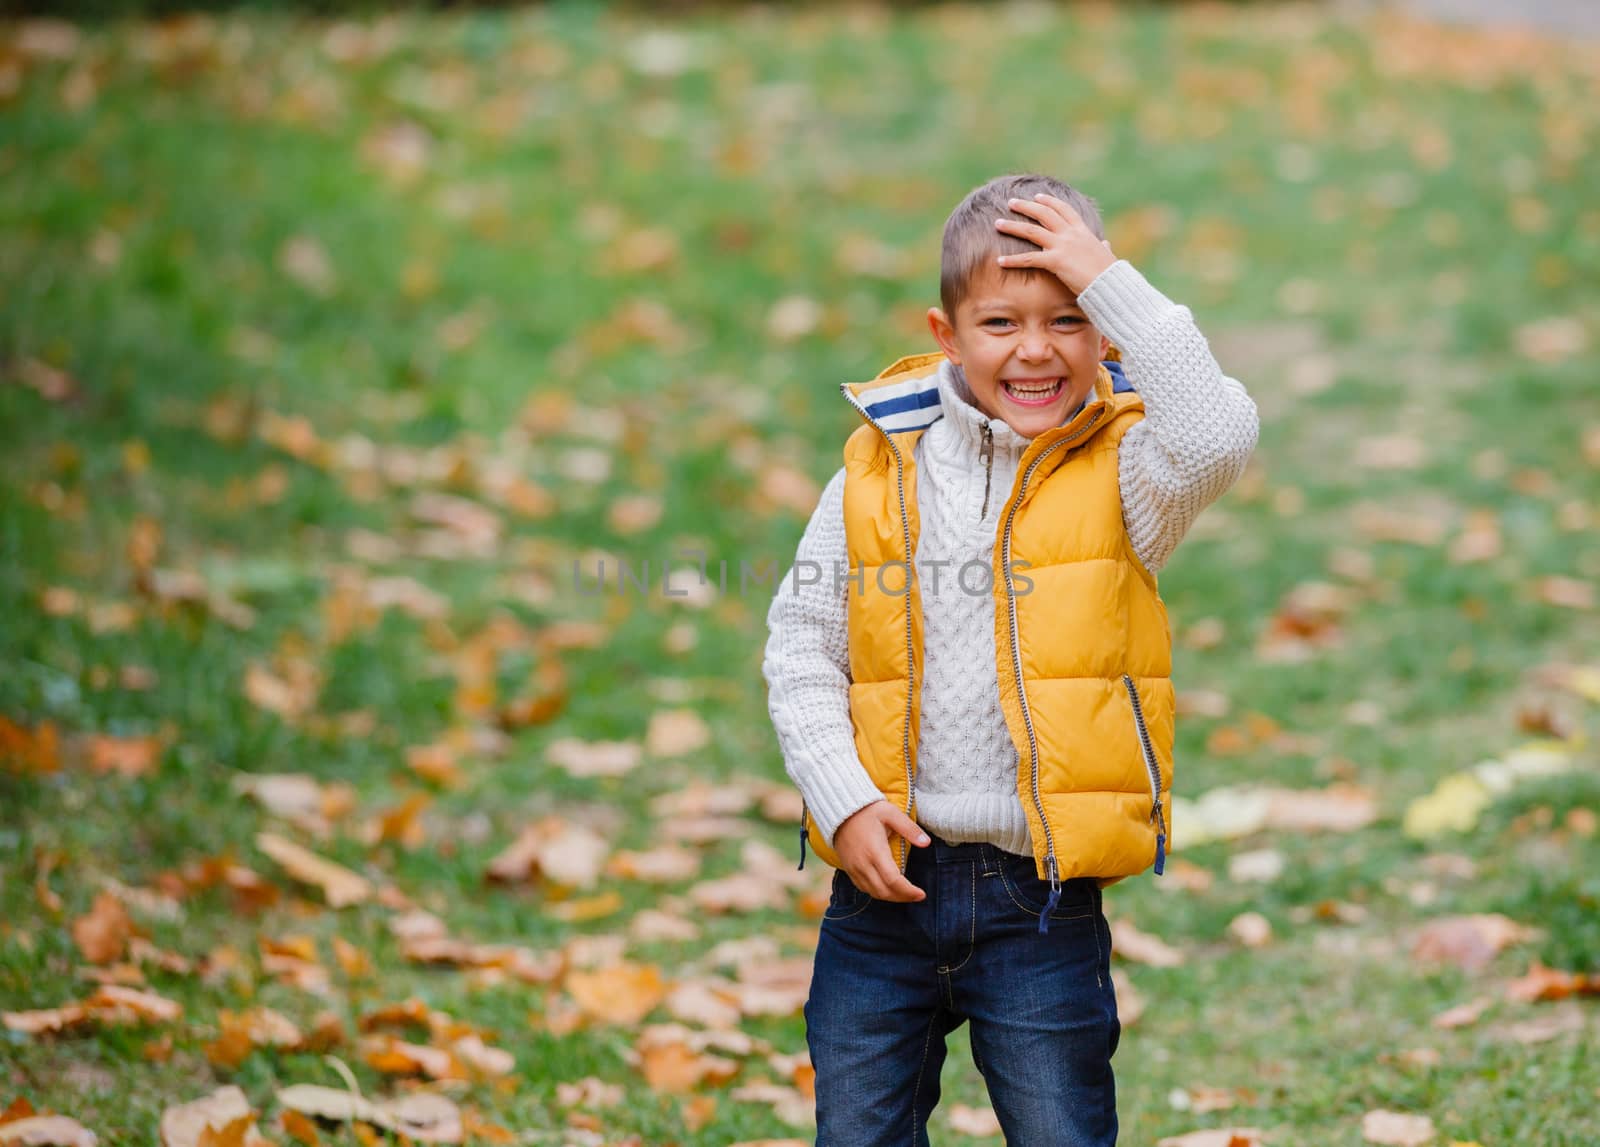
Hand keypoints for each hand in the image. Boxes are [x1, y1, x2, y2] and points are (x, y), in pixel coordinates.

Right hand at [834, 799, 928, 901]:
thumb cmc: (868, 810)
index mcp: (875, 851)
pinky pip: (863, 888)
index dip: (908, 891)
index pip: (893, 880)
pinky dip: (877, 892)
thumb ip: (909, 829)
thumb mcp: (891, 813)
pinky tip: (888, 888)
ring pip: (873, 893)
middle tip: (917, 895)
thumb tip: (926, 843)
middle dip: (903, 897)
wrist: (840, 810)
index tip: (921, 894)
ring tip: (905, 893)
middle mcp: (863, 863)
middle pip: (884, 891)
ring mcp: (854, 868)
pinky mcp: (848, 869)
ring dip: (891, 897)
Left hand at [993, 193, 1117, 295]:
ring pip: (1031, 231)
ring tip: (997, 223)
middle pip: (1044, 214)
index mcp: (1083, 231)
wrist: (1111, 284)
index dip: (1049, 201)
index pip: (1064, 210)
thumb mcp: (1107, 255)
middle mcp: (1071, 234)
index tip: (1037, 196)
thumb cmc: (1110, 274)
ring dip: (1013, 226)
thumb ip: (1103, 247)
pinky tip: (1000, 261)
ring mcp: (1062, 246)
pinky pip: (1029, 259)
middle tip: (1011, 202)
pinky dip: (1013, 260)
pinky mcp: (1056, 261)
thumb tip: (1106, 244)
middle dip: (1026, 206)